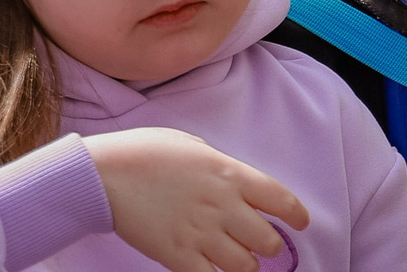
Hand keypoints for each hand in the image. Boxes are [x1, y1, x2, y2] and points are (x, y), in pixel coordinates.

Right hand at [87, 128, 307, 271]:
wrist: (105, 174)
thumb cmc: (147, 153)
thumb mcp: (196, 147)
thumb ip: (220, 168)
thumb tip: (232, 181)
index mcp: (232, 175)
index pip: (281, 200)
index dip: (297, 215)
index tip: (301, 224)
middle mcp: (223, 206)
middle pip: (267, 240)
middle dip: (269, 246)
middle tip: (263, 245)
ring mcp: (200, 234)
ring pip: (243, 266)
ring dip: (246, 266)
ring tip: (239, 261)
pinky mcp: (175, 256)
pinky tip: (213, 271)